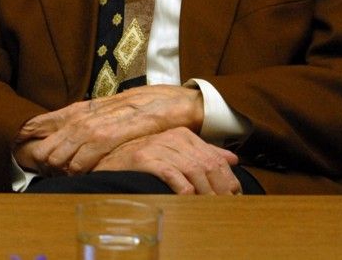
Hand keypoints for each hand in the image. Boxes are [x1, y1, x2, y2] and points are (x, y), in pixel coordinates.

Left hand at [14, 85, 203, 174]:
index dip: (42, 124)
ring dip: (68, 151)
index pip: (64, 113)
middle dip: (52, 144)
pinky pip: (111, 139)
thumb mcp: (119, 112)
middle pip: (71, 125)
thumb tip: (67, 132)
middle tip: (39, 162)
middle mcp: (108, 107)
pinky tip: (84, 166)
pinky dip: (94, 152)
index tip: (24, 136)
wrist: (189, 100)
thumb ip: (95, 121)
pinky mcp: (141, 122)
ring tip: (56, 168)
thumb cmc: (154, 108)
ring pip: (86, 132)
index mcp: (100, 105)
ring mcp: (123, 113)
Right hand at [94, 127, 241, 194]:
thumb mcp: (175, 154)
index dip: (228, 179)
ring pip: (193, 170)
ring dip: (205, 192)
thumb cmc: (142, 162)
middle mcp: (171, 137)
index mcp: (183, 135)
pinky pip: (172, 174)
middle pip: (207, 164)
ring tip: (208, 206)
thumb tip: (232, 159)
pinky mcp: (144, 159)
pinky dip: (184, 189)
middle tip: (224, 205)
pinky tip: (187, 199)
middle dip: (220, 188)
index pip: (215, 157)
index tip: (233, 196)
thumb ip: (203, 154)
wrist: (107, 162)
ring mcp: (157, 147)